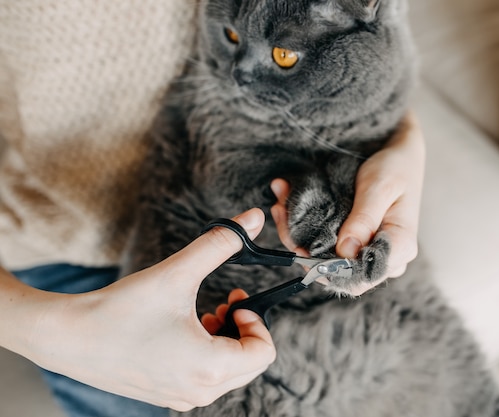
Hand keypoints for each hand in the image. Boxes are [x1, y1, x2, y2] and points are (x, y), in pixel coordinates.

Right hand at [10, 208, 275, 410]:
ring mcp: (181, 398)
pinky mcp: (165, 396)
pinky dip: (205, 355)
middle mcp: (200, 392)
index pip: (264, 353)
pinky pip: (204, 380)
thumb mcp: (177, 273)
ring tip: (202, 314)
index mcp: (210, 368)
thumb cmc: (120, 310)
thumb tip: (255, 217)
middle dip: (243, 329)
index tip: (234, 298)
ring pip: (228, 372)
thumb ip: (220, 244)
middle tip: (223, 302)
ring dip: (224, 340)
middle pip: (249, 363)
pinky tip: (183, 331)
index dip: (257, 320)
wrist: (66, 338)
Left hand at [271, 111, 424, 294]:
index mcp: (399, 248)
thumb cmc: (395, 170)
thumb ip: (364, 219)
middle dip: (303, 248)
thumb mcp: (379, 187)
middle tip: (281, 212)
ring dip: (298, 237)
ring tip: (280, 205)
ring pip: (326, 262)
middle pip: (337, 274)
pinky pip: (326, 248)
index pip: (359, 278)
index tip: (301, 244)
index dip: (326, 269)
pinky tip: (287, 207)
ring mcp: (369, 254)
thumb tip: (345, 251)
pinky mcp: (356, 246)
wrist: (400, 158)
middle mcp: (385, 259)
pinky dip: (303, 231)